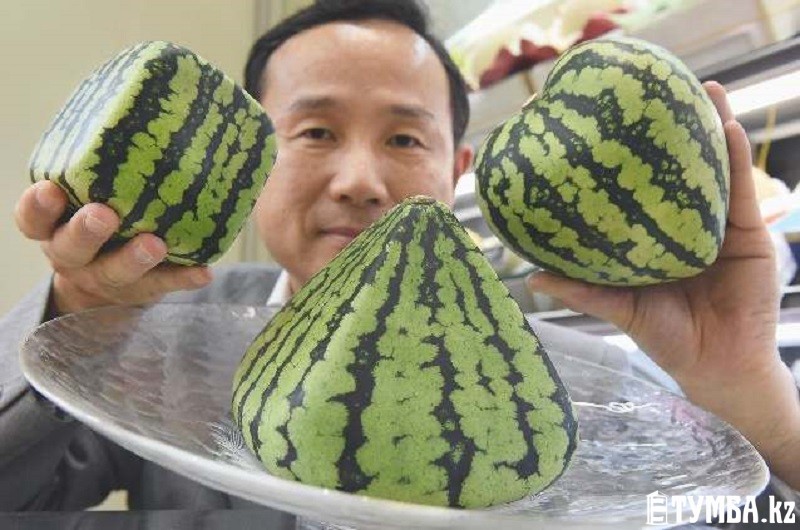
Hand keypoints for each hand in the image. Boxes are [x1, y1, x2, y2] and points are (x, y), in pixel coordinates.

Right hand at [14, 181, 211, 315]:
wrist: (103, 287)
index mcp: (53, 228)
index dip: (38, 207)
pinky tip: (202, 271)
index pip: (33, 219)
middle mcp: (73, 256)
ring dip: (135, 258)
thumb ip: (98, 171)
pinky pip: (164, 285)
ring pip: (116, 272)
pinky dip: (183, 277)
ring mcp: (107, 277)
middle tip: (104, 215)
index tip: (51, 189)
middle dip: (87, 232)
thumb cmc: (97, 223)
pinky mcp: (143, 290)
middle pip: (71, 248)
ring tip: (155, 244)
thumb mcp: (85, 198)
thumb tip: (142, 110)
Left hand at [527, 82, 799, 485]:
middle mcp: (681, 224)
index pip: (634, 189)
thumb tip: (531, 277)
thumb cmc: (666, 338)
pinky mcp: (746, 233)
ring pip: (712, 169)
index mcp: (651, 237)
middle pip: (674, 170)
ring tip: (698, 88)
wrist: (717, 365)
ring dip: (709, 126)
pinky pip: (739, 189)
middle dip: (666, 131)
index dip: (620, 158)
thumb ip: (582, 290)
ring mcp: (715, 225)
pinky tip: (725, 126)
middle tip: (650, 89)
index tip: (599, 124)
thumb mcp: (619, 307)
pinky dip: (733, 158)